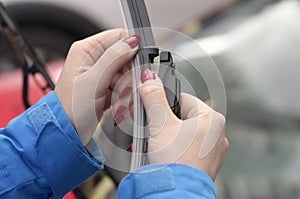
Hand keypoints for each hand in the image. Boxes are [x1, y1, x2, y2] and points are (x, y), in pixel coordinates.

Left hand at [55, 29, 138, 144]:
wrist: (68, 131)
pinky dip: (124, 97)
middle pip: (126, 58)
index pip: (119, 38)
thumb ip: (114, 58)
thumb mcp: (94, 80)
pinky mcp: (106, 87)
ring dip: (126, 90)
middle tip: (121, 89)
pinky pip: (125, 86)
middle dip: (127, 76)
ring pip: (128, 74)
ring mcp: (101, 74)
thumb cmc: (70, 107)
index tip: (133, 67)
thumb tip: (132, 41)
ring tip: (116, 100)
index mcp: (86, 50)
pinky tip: (116, 105)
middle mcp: (94, 59)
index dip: (130, 51)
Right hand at [139, 68, 228, 180]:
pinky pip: (186, 147)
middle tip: (152, 129)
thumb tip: (148, 78)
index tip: (152, 109)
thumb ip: (154, 98)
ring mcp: (211, 150)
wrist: (177, 193)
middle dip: (164, 121)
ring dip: (167, 135)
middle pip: (182, 115)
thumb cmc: (175, 162)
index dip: (163, 103)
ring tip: (157, 143)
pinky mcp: (204, 162)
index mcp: (212, 118)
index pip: (182, 98)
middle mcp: (216, 133)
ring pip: (183, 132)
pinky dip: (174, 148)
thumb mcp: (160, 124)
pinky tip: (164, 154)